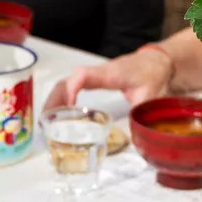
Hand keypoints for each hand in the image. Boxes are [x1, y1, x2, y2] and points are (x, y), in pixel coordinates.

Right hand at [44, 46, 173, 109]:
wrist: (155, 61)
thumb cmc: (151, 75)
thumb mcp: (150, 97)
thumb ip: (140, 116)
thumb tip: (135, 141)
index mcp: (111, 74)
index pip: (83, 75)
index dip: (71, 88)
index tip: (67, 105)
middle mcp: (98, 73)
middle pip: (68, 80)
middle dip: (54, 98)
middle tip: (46, 119)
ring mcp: (94, 75)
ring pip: (66, 82)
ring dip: (55, 98)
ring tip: (46, 118)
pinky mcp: (93, 79)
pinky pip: (72, 85)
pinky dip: (62, 97)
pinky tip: (59, 112)